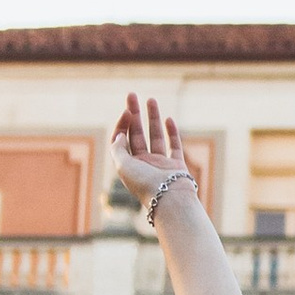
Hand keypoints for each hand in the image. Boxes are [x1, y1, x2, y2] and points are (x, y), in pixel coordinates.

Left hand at [109, 91, 193, 215]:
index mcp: (128, 165)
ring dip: (152, 118)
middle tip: (132, 95)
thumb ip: (118, 148)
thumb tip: (119, 134)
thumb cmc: (145, 184)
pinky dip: (171, 132)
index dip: (122, 124)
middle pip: (136, 134)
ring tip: (151, 100)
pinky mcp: (176, 166)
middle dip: (134, 114)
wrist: (170, 199)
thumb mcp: (122, 165)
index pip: (122, 139)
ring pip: (155, 136)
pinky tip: (168, 119)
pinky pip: (174, 146)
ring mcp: (160, 164)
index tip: (126, 112)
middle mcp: (143, 164)